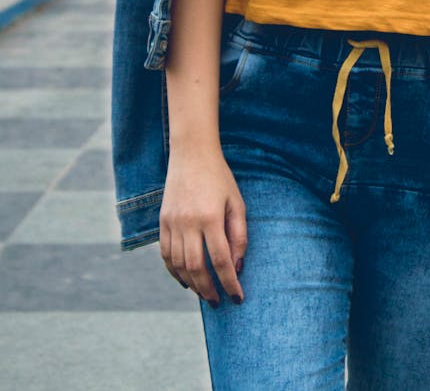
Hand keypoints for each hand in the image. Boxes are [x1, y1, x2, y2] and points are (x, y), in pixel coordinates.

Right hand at [160, 146, 246, 305]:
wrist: (191, 154)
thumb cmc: (219, 178)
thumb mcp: (236, 203)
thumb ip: (239, 235)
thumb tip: (237, 267)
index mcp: (210, 217)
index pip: (221, 260)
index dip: (229, 283)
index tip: (237, 298)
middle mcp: (188, 223)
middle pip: (196, 268)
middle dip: (208, 290)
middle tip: (218, 302)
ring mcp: (172, 223)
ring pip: (179, 265)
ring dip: (192, 284)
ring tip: (204, 294)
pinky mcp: (162, 222)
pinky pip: (166, 255)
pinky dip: (175, 272)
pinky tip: (185, 280)